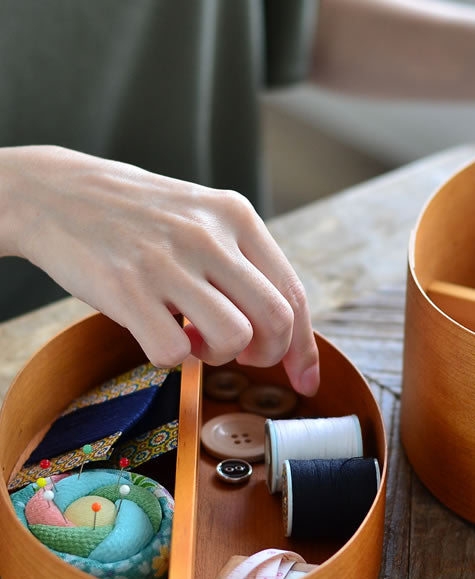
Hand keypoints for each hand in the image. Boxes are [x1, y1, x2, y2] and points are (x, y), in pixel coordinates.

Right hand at [0, 145, 319, 394]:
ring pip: (234, 338)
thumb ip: (244, 266)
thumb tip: (284, 332)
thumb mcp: (203, 218)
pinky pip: (175, 353)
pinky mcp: (127, 288)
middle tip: (241, 353)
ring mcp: (168, 261)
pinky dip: (172, 358)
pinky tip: (157, 332)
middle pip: (276, 320)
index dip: (305, 347)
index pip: (293, 294)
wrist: (56, 192)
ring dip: (218, 355)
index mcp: (237, 217)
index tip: (306, 379)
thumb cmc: (139, 217)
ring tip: (192, 336)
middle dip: (267, 355)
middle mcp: (209, 235)